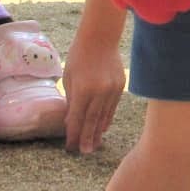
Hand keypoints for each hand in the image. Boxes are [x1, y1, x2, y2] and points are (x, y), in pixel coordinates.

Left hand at [63, 38, 125, 154]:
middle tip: (85, 152)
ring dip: (98, 131)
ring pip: (105, 116)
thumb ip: (71, 101)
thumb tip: (71, 122)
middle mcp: (99, 92)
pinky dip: (107, 119)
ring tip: (94, 144)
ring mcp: (112, 90)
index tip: (71, 146)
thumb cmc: (79, 56)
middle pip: (93, 121)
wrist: (100, 38)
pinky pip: (112, 108)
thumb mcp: (69, 78)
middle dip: (88, 138)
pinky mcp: (120, 87)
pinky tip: (103, 127)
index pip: (78, 118)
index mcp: (83, 90)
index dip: (74, 134)